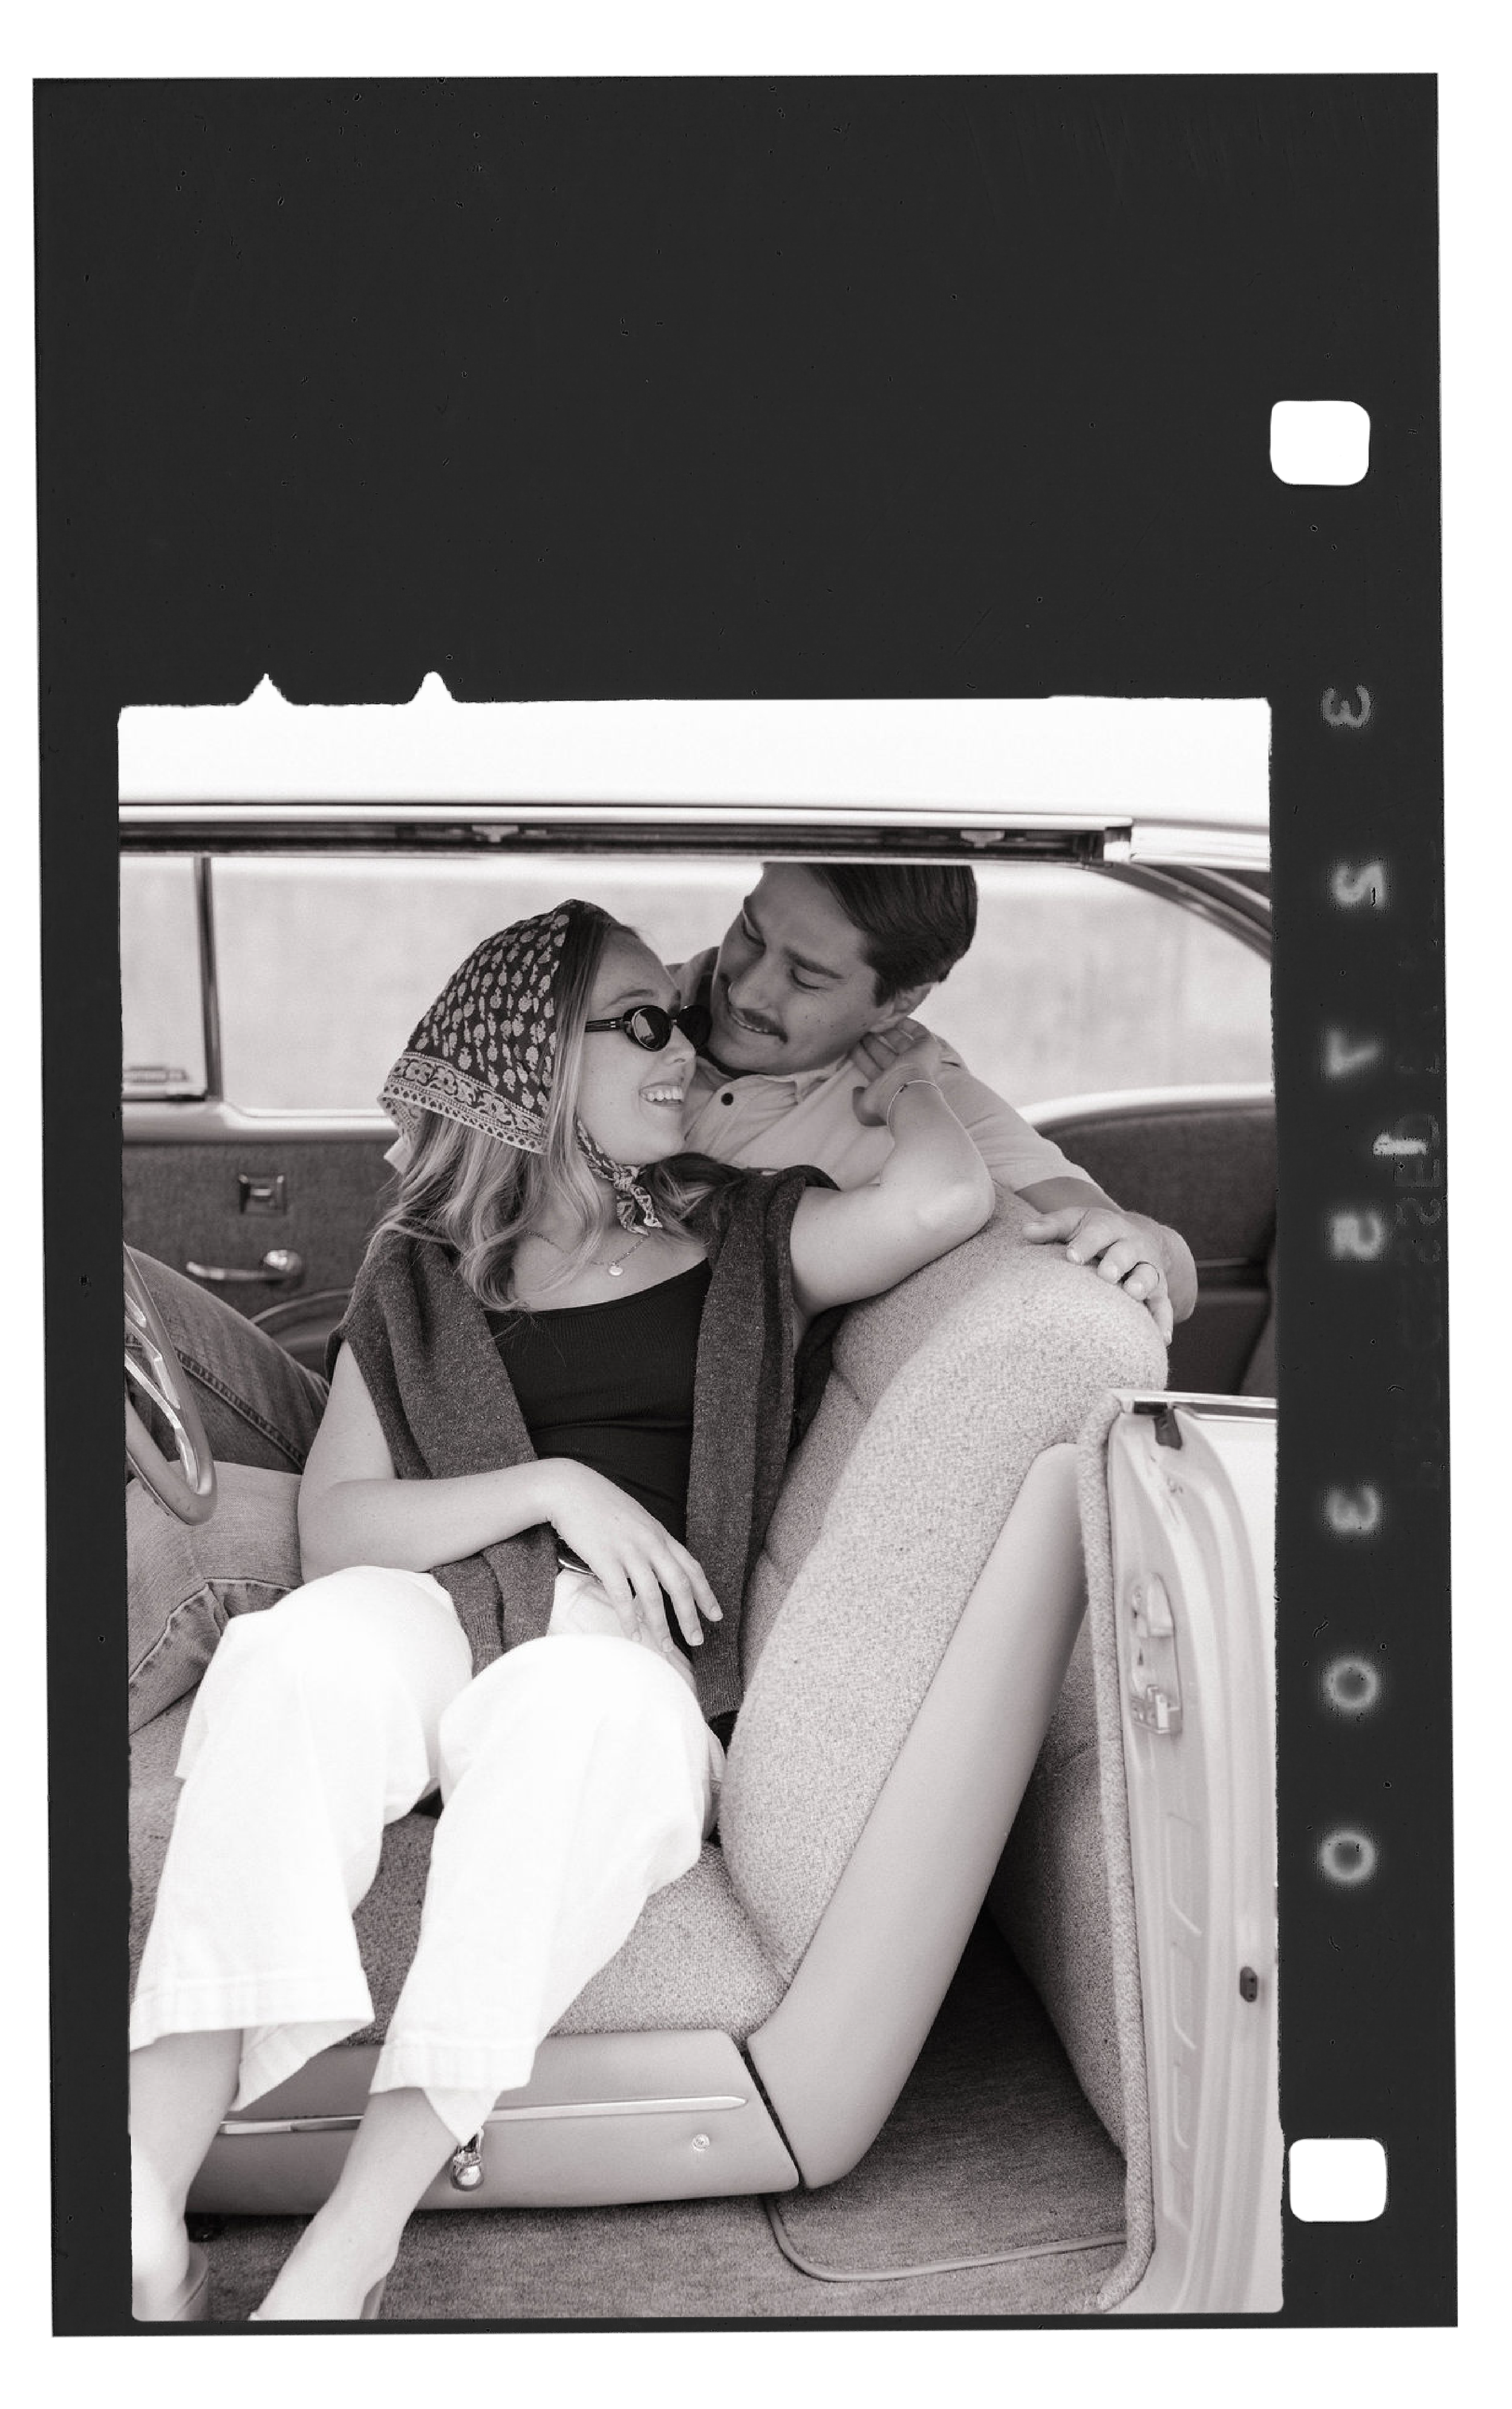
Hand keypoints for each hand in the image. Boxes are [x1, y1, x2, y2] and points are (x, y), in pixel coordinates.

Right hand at [539, 1460, 721, 1650]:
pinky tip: (632, 1634)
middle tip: (697, 1641)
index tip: (716, 1615)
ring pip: (652, 1595)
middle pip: (678, 1584)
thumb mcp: (636, 1518)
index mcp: (659, 1534)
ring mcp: (628, 1550)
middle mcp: (650, 1542)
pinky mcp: (604, 1558)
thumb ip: (649, 1540)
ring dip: (660, 1625)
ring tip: (665, 1648)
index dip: (705, 1593)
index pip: (691, 1567)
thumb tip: (658, 1565)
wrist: (569, 1488)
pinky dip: (628, 1618)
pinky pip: (621, 1595)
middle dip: (690, 1616)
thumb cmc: (600, 1503)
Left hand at [852, 1020, 947, 1126]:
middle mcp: (902, 1073)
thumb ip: (857, 1098)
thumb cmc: (886, 1103)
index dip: (862, 1057)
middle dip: (871, 1042)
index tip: (851, 1045)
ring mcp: (915, 1060)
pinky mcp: (927, 1048)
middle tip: (859, 1030)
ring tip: (871, 1021)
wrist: (908, 1094)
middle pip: (884, 1053)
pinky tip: (895, 1017)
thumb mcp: (864, 1108)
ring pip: (899, 1042)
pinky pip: (920, 1032)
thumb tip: (856, 1090)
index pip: (872, 1068)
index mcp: (888, 1086)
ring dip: (886, 1031)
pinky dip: (910, 1024)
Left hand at [1022, 1205, 1175, 1344]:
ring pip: (1149, 1275)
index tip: (1071, 1256)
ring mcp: (1148, 1268)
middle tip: (1106, 1275)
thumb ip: (1051, 1227)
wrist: (1139, 1237)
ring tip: (1133, 1294)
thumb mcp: (1075, 1221)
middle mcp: (1133, 1246)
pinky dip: (1163, 1321)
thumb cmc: (1096, 1232)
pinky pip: (1163, 1306)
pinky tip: (1161, 1338)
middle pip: (1127, 1252)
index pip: (1099, 1231)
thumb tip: (1026, 1232)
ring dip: (1143, 1284)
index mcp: (1110, 1227)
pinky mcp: (1159, 1291)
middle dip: (1117, 1262)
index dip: (1086, 1243)